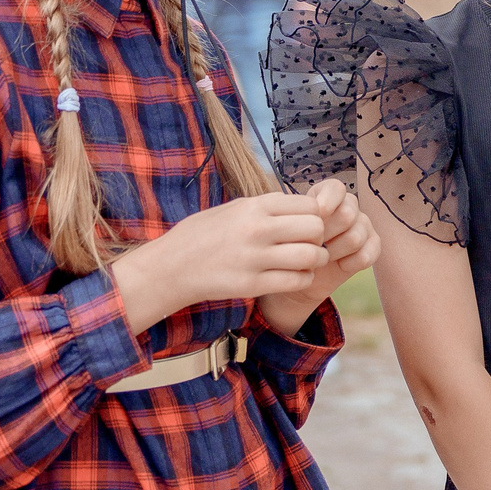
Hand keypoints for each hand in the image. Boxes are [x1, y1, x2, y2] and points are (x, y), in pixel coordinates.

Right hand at [109, 190, 333, 332]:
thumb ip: (268, 207)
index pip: (309, 205)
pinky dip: (303, 279)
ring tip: (306, 262)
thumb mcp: (234, 209)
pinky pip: (297, 280)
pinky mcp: (252, 284)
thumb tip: (304, 207)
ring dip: (316, 260)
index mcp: (254, 206)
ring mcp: (255, 258)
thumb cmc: (204, 234)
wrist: (171, 266)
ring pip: (312, 256)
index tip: (306, 224)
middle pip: (315, 228)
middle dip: (319, 237)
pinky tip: (294, 276)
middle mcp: (257, 229)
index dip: (315, 215)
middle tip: (309, 243)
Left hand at [257, 179, 380, 336]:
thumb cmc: (287, 246)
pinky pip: (368, 253)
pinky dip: (351, 262)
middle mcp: (349, 207)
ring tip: (322, 257)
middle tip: (312, 245)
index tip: (312, 220)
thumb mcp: (284, 227)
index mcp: (328, 195)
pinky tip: (340, 266)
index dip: (325, 204)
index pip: (336, 188)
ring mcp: (363, 225)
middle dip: (327, 234)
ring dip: (335, 251)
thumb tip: (299, 210)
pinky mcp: (373, 245)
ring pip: (356, 236)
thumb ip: (293, 214)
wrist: (296, 274)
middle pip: (347, 214)